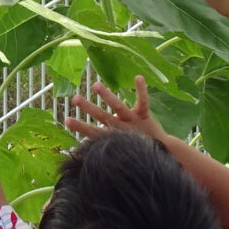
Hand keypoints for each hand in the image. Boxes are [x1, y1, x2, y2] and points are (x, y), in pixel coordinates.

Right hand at [67, 76, 183, 149]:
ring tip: (96, 85)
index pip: (92, 132)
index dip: (79, 126)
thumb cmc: (135, 147)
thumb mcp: (118, 147)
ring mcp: (133, 121)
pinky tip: (138, 77)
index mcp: (112, 136)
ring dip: (107, 96)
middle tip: (75, 98)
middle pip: (102, 116)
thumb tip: (84, 145)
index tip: (66, 120)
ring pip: (119, 107)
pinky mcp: (144, 114)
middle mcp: (120, 128)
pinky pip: (143, 101)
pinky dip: (141, 89)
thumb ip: (104, 142)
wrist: (162, 151)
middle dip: (88, 107)